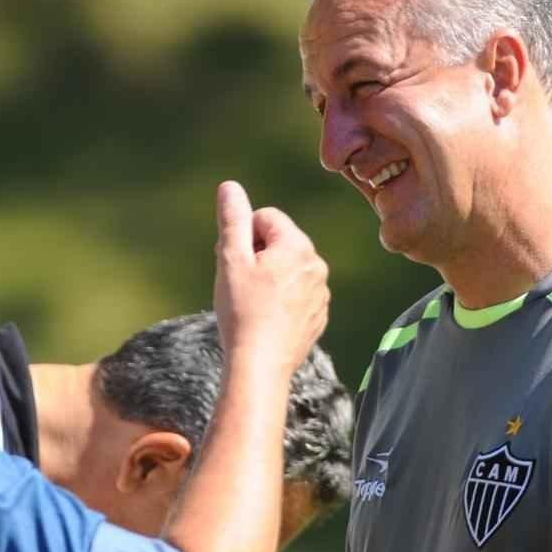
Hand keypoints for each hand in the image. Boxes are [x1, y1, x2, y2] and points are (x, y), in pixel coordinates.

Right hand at [213, 180, 329, 379]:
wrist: (260, 365)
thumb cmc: (242, 310)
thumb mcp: (230, 259)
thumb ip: (232, 219)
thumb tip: (229, 186)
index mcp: (297, 245)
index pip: (265, 218)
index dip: (243, 236)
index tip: (234, 262)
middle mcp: (317, 264)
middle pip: (279, 241)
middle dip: (257, 254)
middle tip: (239, 283)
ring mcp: (322, 292)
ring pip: (288, 268)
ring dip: (269, 277)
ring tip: (252, 303)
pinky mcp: (319, 315)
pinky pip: (298, 293)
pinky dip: (281, 299)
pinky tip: (265, 317)